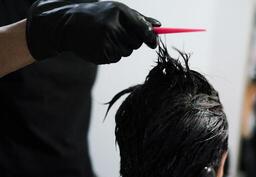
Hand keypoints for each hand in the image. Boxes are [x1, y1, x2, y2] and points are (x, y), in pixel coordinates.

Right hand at [26, 0, 160, 63]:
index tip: (154, 44)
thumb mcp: (117, 11)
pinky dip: (111, 54)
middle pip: (136, 43)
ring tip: (105, 38)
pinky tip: (100, 45)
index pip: (141, 28)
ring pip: (126, 52)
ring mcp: (105, 42)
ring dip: (120, 47)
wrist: (68, 25)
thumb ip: (138, 18)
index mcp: (117, 12)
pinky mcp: (100, 54)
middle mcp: (111, 26)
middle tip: (116, 32)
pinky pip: (115, 58)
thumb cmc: (97, 16)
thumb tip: (158, 25)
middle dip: (131, 40)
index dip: (150, 37)